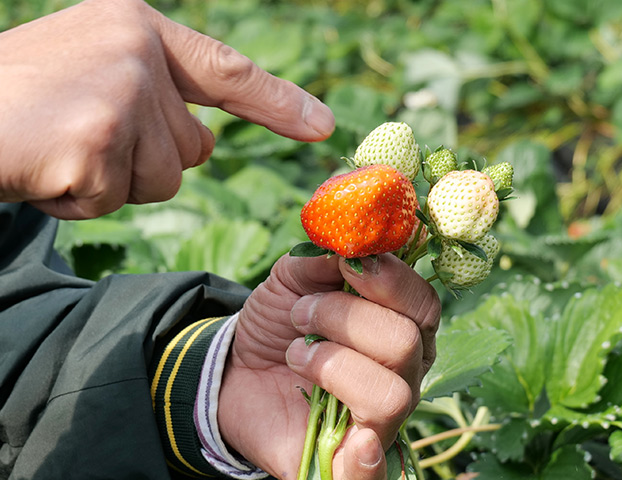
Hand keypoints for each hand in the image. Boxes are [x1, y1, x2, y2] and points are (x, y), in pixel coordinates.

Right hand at [0, 0, 333, 219]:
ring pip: (161, 180)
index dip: (278, 101)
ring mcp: (119, 92)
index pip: (227, 71)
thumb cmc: (16, 99)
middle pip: (191, 147)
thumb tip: (210, 143)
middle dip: (145, 161)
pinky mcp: (96, 139)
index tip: (322, 126)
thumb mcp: (93, 73)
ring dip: (112, 182)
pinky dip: (79, 199)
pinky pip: (115, 199)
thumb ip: (157, 100)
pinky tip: (42, 169)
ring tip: (57, 149)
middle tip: (79, 136)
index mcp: (137, 27)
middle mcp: (136, 50)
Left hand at [219, 253, 440, 478]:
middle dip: (342, 316)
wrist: (236, 372)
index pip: (422, 304)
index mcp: (400, 327)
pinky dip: (367, 458)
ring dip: (331, 362)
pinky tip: (349, 441)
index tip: (344, 267)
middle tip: (300, 315)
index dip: (387, 280)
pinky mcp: (353, 460)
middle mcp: (404, 374)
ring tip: (296, 354)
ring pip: (390, 391)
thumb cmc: (277, 324)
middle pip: (405, 342)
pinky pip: (378, 467)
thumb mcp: (290, 279)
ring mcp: (383, 419)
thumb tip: (353, 246)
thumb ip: (321, 258)